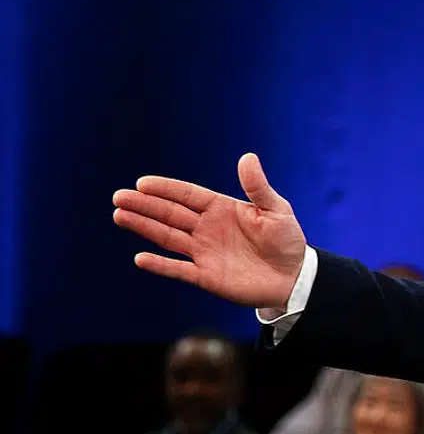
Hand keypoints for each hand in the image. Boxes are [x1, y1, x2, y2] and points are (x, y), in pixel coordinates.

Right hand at [113, 153, 306, 308]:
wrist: (294, 276)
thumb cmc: (287, 239)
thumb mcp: (276, 209)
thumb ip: (257, 187)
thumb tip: (247, 157)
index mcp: (221, 209)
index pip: (187, 196)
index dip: (166, 189)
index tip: (142, 183)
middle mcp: (207, 228)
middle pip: (170, 214)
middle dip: (145, 205)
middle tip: (119, 197)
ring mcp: (204, 252)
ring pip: (168, 237)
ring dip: (144, 227)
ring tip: (120, 216)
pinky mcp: (206, 276)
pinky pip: (178, 270)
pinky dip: (160, 265)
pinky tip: (140, 258)